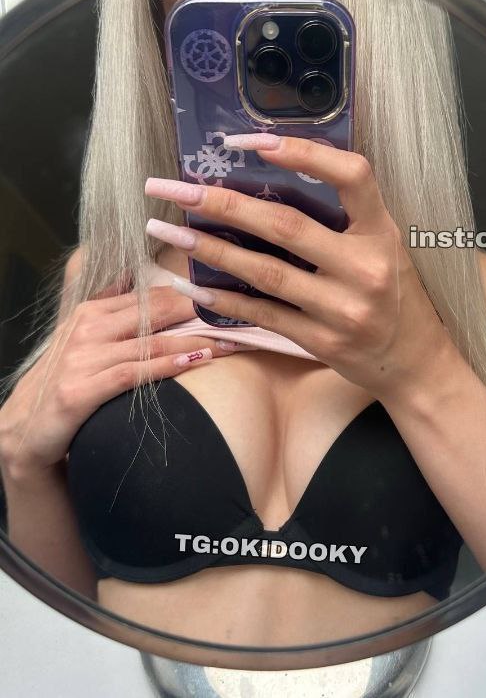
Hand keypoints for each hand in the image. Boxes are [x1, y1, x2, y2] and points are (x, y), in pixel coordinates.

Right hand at [0, 280, 238, 483]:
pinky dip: (167, 366)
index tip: (227, 297)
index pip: (152, 295)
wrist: (24, 429)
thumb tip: (134, 277)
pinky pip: (132, 373)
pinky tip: (195, 362)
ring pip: (152, 342)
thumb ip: (110, 308)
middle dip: (202, 313)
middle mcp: (87, 328)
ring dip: (197, 341)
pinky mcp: (77, 390)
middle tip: (240, 314)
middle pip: (156, 312)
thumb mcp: (85, 338)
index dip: (193, 295)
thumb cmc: (66, 380)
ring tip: (231, 341)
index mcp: (92, 310)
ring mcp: (81, 358)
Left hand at [144, 133, 457, 399]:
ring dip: (210, 248)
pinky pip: (265, 314)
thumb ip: (345, 220)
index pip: (350, 175)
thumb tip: (270, 184)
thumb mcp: (385, 247)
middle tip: (172, 188)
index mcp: (383, 232)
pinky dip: (226, 298)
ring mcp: (343, 309)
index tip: (246, 141)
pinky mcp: (323, 342)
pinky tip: (193, 283)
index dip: (301, 151)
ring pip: (266, 272)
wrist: (414, 361)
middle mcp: (365, 268)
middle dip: (222, 203)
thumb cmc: (396, 296)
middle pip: (285, 225)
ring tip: (166, 230)